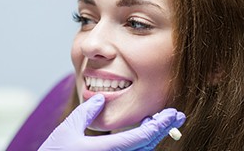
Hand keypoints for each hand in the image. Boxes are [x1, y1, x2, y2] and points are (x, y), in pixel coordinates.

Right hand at [38, 94, 185, 150]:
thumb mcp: (67, 130)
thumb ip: (86, 112)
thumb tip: (100, 98)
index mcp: (106, 150)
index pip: (141, 137)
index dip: (158, 124)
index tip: (172, 113)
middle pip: (147, 145)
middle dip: (163, 128)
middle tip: (177, 115)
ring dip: (154, 136)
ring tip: (162, 121)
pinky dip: (142, 144)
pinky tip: (144, 134)